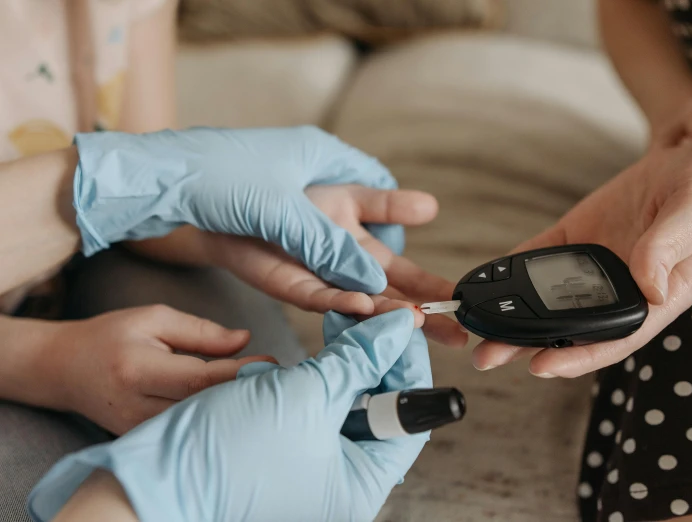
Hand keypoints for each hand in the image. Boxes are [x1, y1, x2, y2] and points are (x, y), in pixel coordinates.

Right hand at [28, 309, 430, 521]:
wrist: (151, 475)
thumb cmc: (225, 451)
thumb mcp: (302, 398)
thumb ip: (356, 361)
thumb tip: (396, 328)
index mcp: (359, 485)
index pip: (409, 419)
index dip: (409, 366)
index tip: (403, 325)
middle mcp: (342, 483)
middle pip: (382, 410)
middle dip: (375, 359)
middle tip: (370, 316)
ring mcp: (314, 470)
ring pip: (349, 405)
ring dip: (346, 363)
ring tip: (341, 324)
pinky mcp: (290, 452)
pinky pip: (318, 410)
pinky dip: (319, 377)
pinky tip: (314, 352)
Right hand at [42, 305, 273, 434]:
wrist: (63, 370)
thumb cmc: (112, 336)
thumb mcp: (154, 318)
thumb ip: (200, 331)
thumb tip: (245, 339)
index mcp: (138, 369)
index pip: (200, 377)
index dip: (240, 373)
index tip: (274, 362)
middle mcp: (136, 406)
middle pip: (203, 407)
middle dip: (244, 394)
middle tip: (281, 379)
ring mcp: (137, 430)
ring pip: (197, 424)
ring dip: (233, 409)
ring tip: (264, 391)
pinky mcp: (141, 440)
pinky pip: (185, 431)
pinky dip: (212, 418)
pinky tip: (235, 406)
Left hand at [73, 126, 398, 294]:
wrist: (159, 191)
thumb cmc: (217, 172)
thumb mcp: (281, 203)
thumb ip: (328, 245)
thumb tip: (374, 285)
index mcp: (329, 175)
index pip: (377, 194)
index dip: (401, 210)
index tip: (423, 219)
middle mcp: (320, 215)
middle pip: (377, 253)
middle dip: (414, 280)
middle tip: (453, 304)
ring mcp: (301, 245)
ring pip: (352, 280)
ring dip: (387, 303)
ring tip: (425, 323)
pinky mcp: (278, 270)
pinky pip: (316, 289)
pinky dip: (339, 302)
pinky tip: (367, 312)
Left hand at [473, 139, 691, 375]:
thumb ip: (670, 246)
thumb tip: (648, 287)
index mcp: (657, 297)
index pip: (614, 338)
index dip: (578, 357)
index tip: (542, 368)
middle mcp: (619, 290)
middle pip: (569, 328)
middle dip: (527, 345)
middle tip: (486, 357)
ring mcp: (592, 267)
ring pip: (546, 300)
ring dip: (511, 317)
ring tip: (473, 328)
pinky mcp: (574, 240)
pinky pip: (538, 259)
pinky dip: (511, 271)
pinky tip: (486, 282)